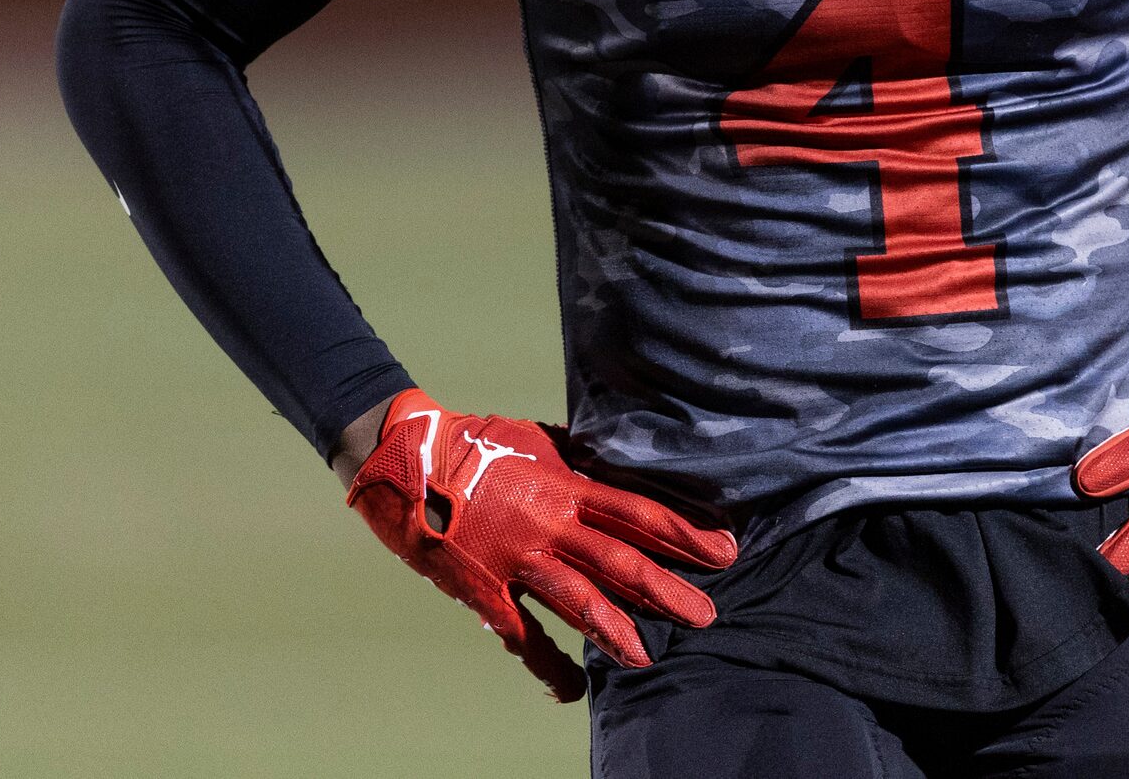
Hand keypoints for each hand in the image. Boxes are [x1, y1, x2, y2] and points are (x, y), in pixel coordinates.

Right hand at [344, 389, 738, 700]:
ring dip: (618, 629)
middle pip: (620, 561)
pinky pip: (522, 636)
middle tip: (706, 614)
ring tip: (650, 655)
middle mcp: (548, 524)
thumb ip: (575, 459)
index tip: (723, 549)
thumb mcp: (535, 440)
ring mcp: (516, 560)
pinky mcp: (484, 590)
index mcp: (564, 486)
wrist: (405, 458)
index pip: (637, 512)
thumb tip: (614, 463)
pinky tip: (574, 688)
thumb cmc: (472, 443)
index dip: (683, 533)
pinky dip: (548, 666)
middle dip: (666, 590)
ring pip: (578, 600)